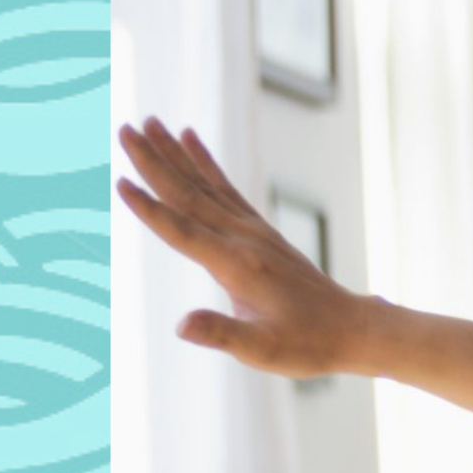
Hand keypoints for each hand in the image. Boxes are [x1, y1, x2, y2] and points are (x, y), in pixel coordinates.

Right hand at [115, 116, 370, 380]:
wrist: (352, 328)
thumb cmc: (308, 344)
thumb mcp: (263, 350)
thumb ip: (222, 334)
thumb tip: (182, 326)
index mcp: (237, 265)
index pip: (184, 232)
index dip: (150, 209)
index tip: (120, 180)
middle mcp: (244, 239)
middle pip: (190, 195)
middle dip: (154, 163)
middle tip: (123, 129)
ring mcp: (253, 231)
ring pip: (205, 184)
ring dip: (174, 153)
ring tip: (148, 122)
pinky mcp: (260, 230)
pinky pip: (226, 188)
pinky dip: (205, 161)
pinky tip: (188, 137)